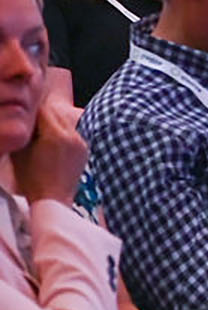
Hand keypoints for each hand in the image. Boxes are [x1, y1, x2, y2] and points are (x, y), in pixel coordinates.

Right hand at [11, 85, 85, 205]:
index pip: (43, 109)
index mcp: (55, 135)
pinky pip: (73, 131)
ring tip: (40, 132)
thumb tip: (23, 116)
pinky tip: (52, 142)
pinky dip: (62, 131)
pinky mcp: (85, 148)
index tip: (23, 113)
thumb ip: (23, 130)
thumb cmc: (31, 179)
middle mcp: (72, 135)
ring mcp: (82, 141)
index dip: (31, 110)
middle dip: (42, 114)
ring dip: (53, 121)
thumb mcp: (20, 151)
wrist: (53, 200)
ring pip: (65, 120)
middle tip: (30, 122)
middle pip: (56, 112)